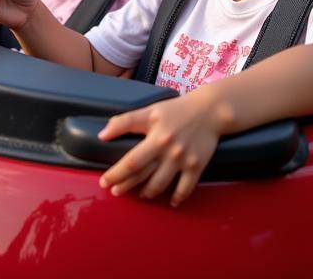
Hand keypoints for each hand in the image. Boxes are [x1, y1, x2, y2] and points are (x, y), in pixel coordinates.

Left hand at [98, 88, 226, 205]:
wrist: (210, 110)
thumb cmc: (177, 110)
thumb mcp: (150, 111)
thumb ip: (126, 121)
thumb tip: (102, 135)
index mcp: (155, 136)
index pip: (131, 161)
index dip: (116, 174)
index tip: (105, 181)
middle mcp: (168, 150)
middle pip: (143, 175)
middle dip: (126, 186)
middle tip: (116, 192)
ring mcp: (183, 160)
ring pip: (161, 184)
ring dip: (148, 193)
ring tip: (141, 194)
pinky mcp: (197, 166)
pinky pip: (185, 188)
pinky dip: (177, 197)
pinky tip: (171, 202)